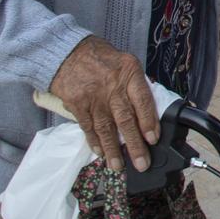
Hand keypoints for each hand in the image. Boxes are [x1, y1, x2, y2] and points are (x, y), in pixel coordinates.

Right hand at [47, 35, 157, 171]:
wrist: (66, 52)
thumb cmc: (100, 58)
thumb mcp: (125, 62)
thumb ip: (135, 86)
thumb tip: (148, 113)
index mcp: (129, 73)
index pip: (143, 100)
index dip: (149, 122)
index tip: (153, 140)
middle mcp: (112, 85)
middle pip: (126, 119)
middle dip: (135, 144)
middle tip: (142, 163)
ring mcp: (93, 96)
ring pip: (106, 128)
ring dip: (113, 150)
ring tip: (119, 166)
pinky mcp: (77, 103)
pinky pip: (88, 127)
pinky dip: (94, 141)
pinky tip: (101, 152)